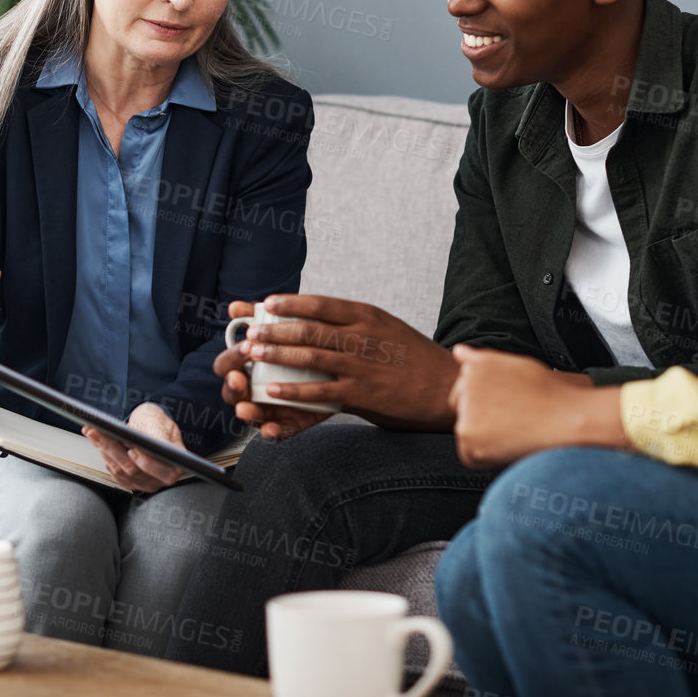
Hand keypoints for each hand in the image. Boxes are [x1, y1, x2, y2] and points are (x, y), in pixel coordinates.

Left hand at [84, 403, 184, 492]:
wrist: (146, 426)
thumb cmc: (156, 423)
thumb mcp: (162, 423)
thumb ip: (161, 435)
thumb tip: (157, 444)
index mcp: (174, 465)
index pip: (165, 472)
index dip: (148, 463)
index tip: (133, 450)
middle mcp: (159, 478)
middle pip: (134, 469)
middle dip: (113, 449)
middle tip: (99, 433)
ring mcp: (142, 482)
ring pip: (119, 469)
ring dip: (103, 448)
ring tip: (92, 431)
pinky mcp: (127, 481)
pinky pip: (112, 470)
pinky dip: (102, 453)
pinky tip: (96, 439)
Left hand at [211, 295, 457, 435]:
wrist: (448, 387)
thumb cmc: (413, 358)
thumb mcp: (386, 328)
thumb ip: (354, 324)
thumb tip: (318, 319)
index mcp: (368, 315)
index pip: (320, 303)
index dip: (290, 302)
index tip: (267, 303)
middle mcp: (364, 336)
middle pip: (309, 328)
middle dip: (274, 329)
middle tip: (249, 332)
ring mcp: (363, 365)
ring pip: (310, 356)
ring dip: (277, 355)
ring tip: (252, 355)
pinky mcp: (363, 394)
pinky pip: (321, 391)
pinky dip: (295, 391)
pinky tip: (273, 391)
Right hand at [211, 302, 329, 441]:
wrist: (336, 366)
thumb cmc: (298, 345)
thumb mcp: (282, 329)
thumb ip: (259, 319)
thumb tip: (235, 307)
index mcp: (247, 365)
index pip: (226, 364)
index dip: (231, 359)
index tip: (245, 348)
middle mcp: (253, 387)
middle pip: (233, 391)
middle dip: (233, 386)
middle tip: (239, 378)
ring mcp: (270, 406)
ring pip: (252, 412)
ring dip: (247, 411)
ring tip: (245, 408)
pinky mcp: (291, 420)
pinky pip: (279, 429)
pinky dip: (273, 430)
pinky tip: (270, 430)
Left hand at [449, 346, 627, 468]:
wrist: (568, 419)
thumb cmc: (548, 393)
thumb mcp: (516, 365)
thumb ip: (482, 360)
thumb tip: (457, 351)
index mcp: (475, 367)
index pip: (463, 391)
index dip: (489, 405)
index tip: (511, 408)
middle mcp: (466, 385)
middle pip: (461, 411)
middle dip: (479, 419)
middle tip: (514, 422)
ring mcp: (465, 409)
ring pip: (466, 433)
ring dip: (484, 439)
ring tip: (515, 432)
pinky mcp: (468, 435)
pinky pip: (469, 456)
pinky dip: (486, 458)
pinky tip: (510, 448)